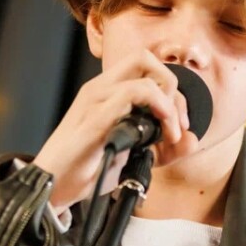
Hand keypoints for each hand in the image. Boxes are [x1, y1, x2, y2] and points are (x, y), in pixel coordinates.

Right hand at [33, 50, 198, 212]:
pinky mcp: (95, 118)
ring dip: (169, 102)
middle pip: (144, 58)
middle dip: (172, 87)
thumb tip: (193, 140)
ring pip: (144, 74)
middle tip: (178, 122)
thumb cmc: (87, 169)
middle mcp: (100, 89)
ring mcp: (96, 100)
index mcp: (106, 93)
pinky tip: (160, 134)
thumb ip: (163, 148)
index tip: (179, 126)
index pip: (145, 68)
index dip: (171, 90)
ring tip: (171, 132)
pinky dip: (157, 109)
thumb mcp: (134, 157)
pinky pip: (132, 94)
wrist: (53, 188)